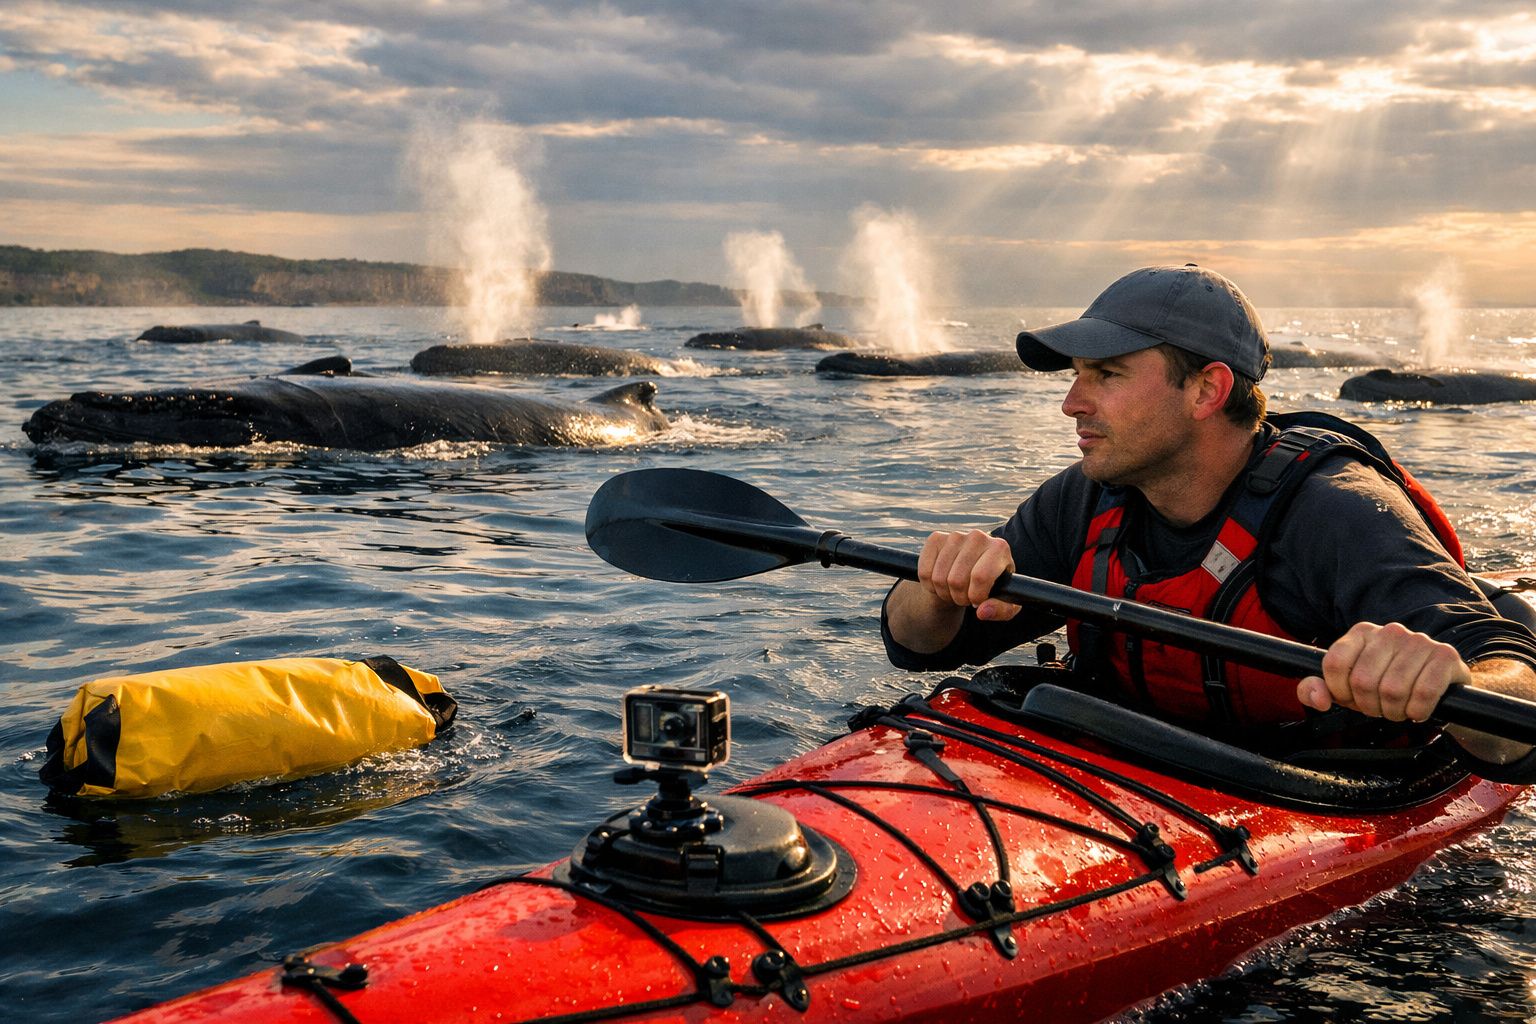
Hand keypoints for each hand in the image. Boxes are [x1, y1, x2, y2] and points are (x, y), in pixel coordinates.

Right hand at [916, 530, 1019, 621]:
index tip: (977, 602)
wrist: (972, 573)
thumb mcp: (1005, 604)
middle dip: (959, 598)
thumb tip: (982, 611)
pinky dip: (930, 586)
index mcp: (1000, 548)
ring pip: (939, 577)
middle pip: (957, 579)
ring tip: (955, 592)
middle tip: (965, 598)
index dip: (975, 597)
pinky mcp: (936, 538)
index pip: (980, 577)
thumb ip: (1000, 610)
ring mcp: (955, 536)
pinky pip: (925, 571)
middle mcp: (978, 537)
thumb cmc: (992, 589)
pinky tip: (941, 584)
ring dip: (944, 593)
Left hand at [1296, 621, 1469, 721]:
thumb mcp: (1347, 689)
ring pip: (1392, 690)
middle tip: (1381, 708)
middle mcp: (1389, 631)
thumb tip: (1318, 699)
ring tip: (1400, 709)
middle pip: (1363, 681)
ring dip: (1395, 711)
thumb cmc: (1387, 685)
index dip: (1340, 691)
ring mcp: (1419, 640)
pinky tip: (1418, 710)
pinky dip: (1418, 711)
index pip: (1334, 663)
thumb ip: (1318, 690)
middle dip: (1369, 706)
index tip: (1352, 698)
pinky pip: (1423, 693)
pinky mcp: (1444, 655)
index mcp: (1361, 633)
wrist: (1441, 686)